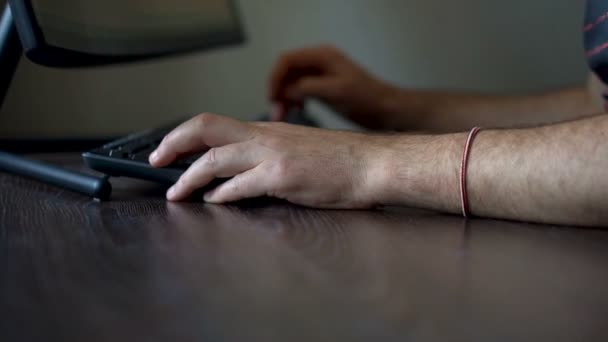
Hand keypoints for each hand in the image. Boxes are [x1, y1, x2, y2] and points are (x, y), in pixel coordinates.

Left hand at [149, 113, 387, 207]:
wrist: (373, 164)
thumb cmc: (342, 162)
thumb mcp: (298, 151)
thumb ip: (269, 158)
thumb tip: (240, 177)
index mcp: (268, 130)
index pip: (215, 123)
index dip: (185, 134)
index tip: (169, 149)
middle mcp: (266, 136)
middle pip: (205, 129)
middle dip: (174, 143)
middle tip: (157, 161)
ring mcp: (273, 155)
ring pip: (215, 158)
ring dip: (190, 177)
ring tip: (177, 192)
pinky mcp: (283, 176)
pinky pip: (240, 185)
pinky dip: (221, 194)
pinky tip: (213, 202)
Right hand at [269, 45, 398, 128]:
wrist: (388, 110)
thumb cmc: (367, 99)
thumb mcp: (336, 92)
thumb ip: (308, 88)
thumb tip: (286, 91)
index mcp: (322, 56)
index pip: (287, 60)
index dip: (275, 78)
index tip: (271, 98)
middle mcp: (320, 62)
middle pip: (287, 72)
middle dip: (279, 91)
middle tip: (276, 113)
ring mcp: (321, 75)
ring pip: (292, 83)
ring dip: (284, 98)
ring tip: (282, 117)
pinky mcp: (324, 88)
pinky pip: (301, 91)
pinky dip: (294, 101)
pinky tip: (296, 111)